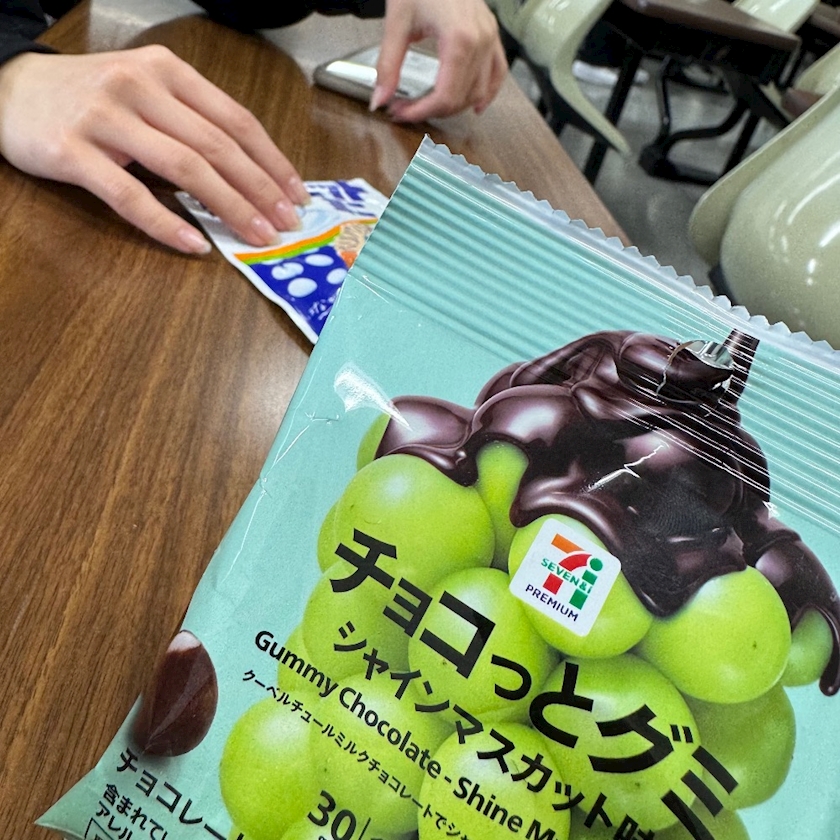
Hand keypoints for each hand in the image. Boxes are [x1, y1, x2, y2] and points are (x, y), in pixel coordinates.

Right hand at [0, 46, 309, 253]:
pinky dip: (165, 222)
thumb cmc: (91, 97)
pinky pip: (129, 194)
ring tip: (255, 235)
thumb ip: (192, 122)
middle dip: (259, 190)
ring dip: (228, 207)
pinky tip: (193, 243)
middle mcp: (140, 87)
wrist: (11, 89)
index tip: (296, 194)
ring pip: (183, 168)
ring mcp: (105, 118)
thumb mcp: (147, 93)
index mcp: (167, 72)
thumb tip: (250, 174)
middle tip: (285, 224)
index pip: (235, 120)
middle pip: (217, 147)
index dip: (271, 161)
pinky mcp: (73, 150)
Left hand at [372, 0, 507, 121]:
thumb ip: (387, 65)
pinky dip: (486, 93)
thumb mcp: (397, 23)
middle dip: (432, 110)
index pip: (445, 96)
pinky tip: (474, 106)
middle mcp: (480, 41)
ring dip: (454, 106)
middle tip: (406, 108)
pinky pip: (497, 74)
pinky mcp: (493, 36)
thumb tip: (379, 98)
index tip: (400, 113)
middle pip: (461, 98)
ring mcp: (490, 38)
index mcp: (459, 39)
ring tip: (430, 105)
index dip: (421, 112)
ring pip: (478, 92)